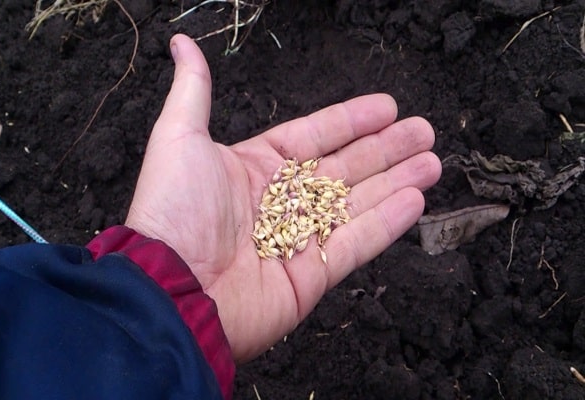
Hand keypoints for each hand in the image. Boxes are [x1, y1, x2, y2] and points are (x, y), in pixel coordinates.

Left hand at [125, 34, 440, 362]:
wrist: (173, 290)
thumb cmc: (173, 212)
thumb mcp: (180, 137)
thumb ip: (194, 90)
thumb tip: (183, 45)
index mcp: (256, 168)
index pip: (314, 136)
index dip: (351, 121)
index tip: (387, 106)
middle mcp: (281, 202)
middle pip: (345, 168)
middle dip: (386, 149)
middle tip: (423, 131)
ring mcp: (300, 239)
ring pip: (359, 203)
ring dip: (398, 181)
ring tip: (433, 161)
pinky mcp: (314, 275)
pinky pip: (358, 243)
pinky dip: (388, 222)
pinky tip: (416, 198)